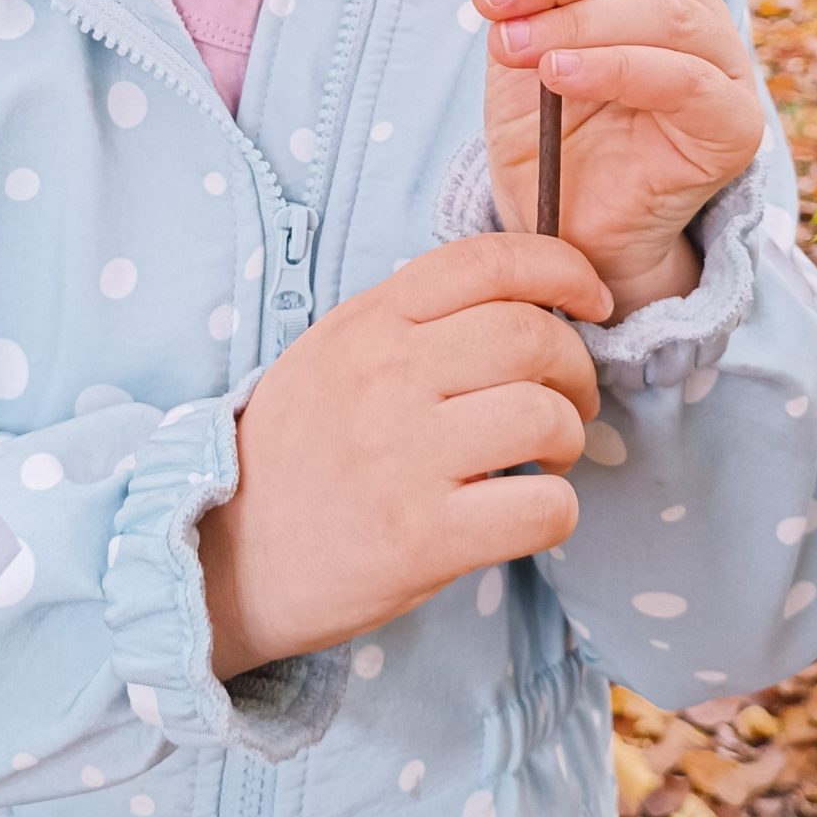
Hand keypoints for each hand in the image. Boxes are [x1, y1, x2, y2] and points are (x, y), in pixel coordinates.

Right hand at [198, 234, 610, 679]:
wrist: (225, 555)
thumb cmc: (294, 452)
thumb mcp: (334, 352)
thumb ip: (414, 319)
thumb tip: (526, 303)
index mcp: (370, 322)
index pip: (488, 261)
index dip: (563, 270)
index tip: (590, 301)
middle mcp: (387, 376)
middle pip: (533, 337)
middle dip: (576, 369)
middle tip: (569, 401)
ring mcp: (403, 456)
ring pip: (545, 417)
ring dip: (568, 440)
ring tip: (546, 459)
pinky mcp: (422, 538)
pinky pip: (541, 508)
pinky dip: (555, 511)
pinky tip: (526, 514)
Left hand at [474, 0, 765, 321]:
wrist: (567, 232)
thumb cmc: (549, 134)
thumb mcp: (516, 38)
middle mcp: (696, 13)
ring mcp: (724, 68)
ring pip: (665, 11)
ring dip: (577, 20)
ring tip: (511, 45)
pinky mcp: (733, 125)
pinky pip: (683, 79)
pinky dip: (617, 66)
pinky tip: (559, 74)